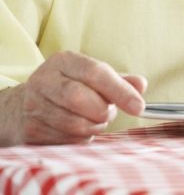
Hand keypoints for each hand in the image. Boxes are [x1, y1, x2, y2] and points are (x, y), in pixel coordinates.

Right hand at [0, 51, 146, 145]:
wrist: (23, 107)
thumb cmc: (69, 88)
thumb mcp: (92, 77)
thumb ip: (119, 81)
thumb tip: (141, 85)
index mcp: (63, 61)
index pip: (95, 73)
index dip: (120, 91)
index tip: (139, 106)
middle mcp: (44, 81)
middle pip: (81, 99)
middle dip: (103, 111)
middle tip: (108, 113)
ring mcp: (34, 106)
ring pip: (75, 124)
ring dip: (94, 126)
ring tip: (94, 119)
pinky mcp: (31, 131)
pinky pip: (67, 140)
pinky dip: (81, 138)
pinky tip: (78, 129)